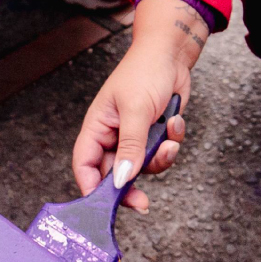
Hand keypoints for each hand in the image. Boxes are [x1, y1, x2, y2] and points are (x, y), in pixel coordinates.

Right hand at [71, 0, 205, 211]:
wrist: (172, 55)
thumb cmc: (145, 72)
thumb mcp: (136, 110)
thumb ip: (129, 147)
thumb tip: (121, 180)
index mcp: (97, 127)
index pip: (85, 165)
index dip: (91, 189)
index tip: (105, 206)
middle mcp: (113, 135)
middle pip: (115, 174)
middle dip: (132, 184)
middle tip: (142, 201)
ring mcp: (135, 136)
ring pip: (143, 167)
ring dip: (159, 158)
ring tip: (168, 139)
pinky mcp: (154, 135)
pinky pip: (161, 153)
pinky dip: (172, 140)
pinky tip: (175, 120)